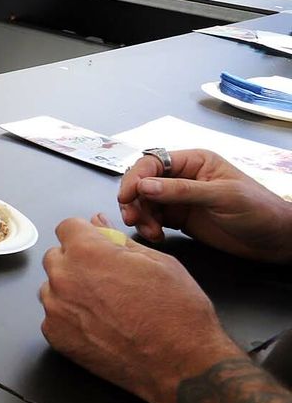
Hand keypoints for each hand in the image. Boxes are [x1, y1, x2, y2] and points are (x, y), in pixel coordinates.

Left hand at [40, 218, 238, 402]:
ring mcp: (56, 309)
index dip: (85, 235)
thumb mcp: (159, 262)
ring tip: (105, 306)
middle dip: (77, 261)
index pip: (67, 227)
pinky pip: (53, 316)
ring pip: (52, 287)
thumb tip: (99, 223)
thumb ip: (119, 240)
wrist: (181, 365)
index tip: (98, 246)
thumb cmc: (177, 313)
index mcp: (87, 252)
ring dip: (70, 290)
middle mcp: (64, 278)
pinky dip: (69, 317)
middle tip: (108, 279)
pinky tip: (98, 326)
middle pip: (56, 257)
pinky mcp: (55, 336)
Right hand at [118, 149, 291, 262]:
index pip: (153, 163)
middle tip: (133, 219)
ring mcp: (179, 198)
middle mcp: (182, 177)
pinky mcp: (179, 218)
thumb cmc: (258, 210)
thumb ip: (182, 191)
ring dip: (141, 216)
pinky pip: (152, 218)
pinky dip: (148, 227)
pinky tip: (157, 236)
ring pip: (144, 202)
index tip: (127, 197)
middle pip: (142, 182)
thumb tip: (144, 186)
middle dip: (134, 200)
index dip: (135, 177)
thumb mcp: (222, 196)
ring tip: (150, 232)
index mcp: (194, 162)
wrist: (275, 240)